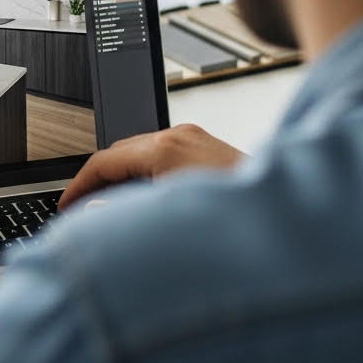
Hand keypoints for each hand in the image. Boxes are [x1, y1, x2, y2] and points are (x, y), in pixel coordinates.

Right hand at [58, 123, 243, 209]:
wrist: (297, 223)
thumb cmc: (244, 225)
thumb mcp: (169, 220)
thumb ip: (125, 216)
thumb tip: (95, 216)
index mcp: (167, 149)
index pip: (104, 160)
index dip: (78, 187)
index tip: (65, 207)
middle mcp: (181, 137)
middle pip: (121, 153)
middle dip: (98, 183)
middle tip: (81, 215)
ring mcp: (197, 141)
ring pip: (142, 156)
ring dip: (123, 182)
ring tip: (111, 215)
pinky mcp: (211, 151)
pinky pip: (163, 160)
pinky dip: (145, 180)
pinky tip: (146, 206)